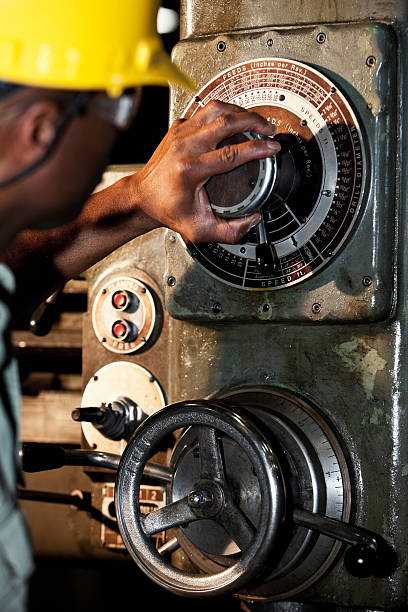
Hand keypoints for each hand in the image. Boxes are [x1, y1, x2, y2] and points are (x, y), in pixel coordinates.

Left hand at [130, 100, 280, 243]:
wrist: (143, 198)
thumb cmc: (167, 210)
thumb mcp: (199, 229)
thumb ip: (230, 231)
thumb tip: (253, 220)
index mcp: (191, 169)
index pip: (231, 153)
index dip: (257, 148)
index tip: (272, 147)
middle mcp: (185, 146)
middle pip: (226, 121)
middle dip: (253, 121)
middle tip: (268, 128)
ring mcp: (180, 133)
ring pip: (214, 108)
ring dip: (238, 111)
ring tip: (253, 120)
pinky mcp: (178, 127)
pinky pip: (203, 111)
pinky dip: (221, 113)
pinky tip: (231, 122)